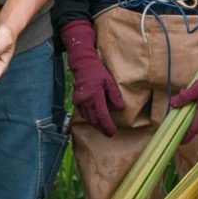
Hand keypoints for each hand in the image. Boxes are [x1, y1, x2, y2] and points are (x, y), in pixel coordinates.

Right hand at [61, 20, 124, 136]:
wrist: (82, 65)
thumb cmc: (97, 71)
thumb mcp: (109, 81)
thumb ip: (115, 95)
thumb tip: (121, 108)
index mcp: (95, 95)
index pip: (102, 115)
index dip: (107, 126)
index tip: (113, 132)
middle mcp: (86, 101)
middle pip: (94, 120)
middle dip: (102, 128)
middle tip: (109, 134)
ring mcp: (79, 102)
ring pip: (88, 119)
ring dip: (96, 125)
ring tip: (103, 129)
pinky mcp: (76, 101)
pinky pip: (83, 114)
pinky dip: (89, 119)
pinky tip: (95, 120)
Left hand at [170, 29, 197, 142]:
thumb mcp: (196, 88)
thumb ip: (185, 97)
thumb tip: (172, 104)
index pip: (194, 129)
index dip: (186, 136)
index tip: (178, 142)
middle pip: (195, 124)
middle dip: (185, 124)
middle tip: (173, 124)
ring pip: (197, 116)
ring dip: (188, 113)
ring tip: (178, 107)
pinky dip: (193, 106)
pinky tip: (187, 97)